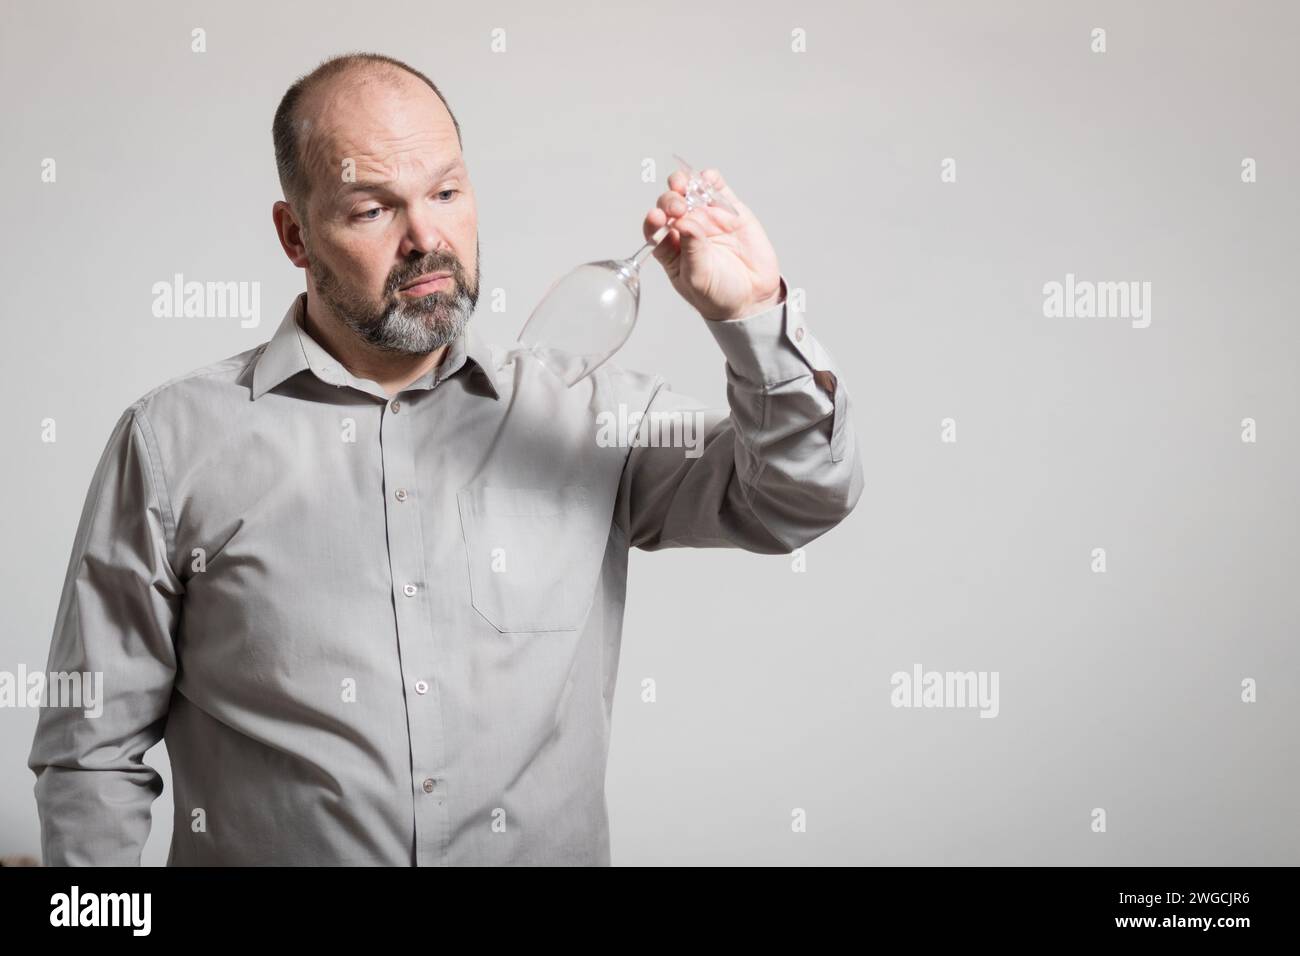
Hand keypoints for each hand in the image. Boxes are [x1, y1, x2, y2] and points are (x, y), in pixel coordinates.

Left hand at [642, 168, 782, 321]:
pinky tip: (707, 179)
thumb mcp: (699, 278)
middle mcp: (685, 229)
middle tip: (678, 208)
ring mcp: (706, 217)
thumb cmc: (718, 293)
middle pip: (669, 206)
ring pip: (689, 191)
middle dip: (670, 201)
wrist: (752, 297)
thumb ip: (691, 250)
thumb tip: (684, 222)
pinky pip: (715, 188)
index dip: (653, 220)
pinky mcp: (728, 210)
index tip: (656, 217)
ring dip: (683, 183)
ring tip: (684, 186)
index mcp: (670, 248)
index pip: (654, 229)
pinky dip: (709, 179)